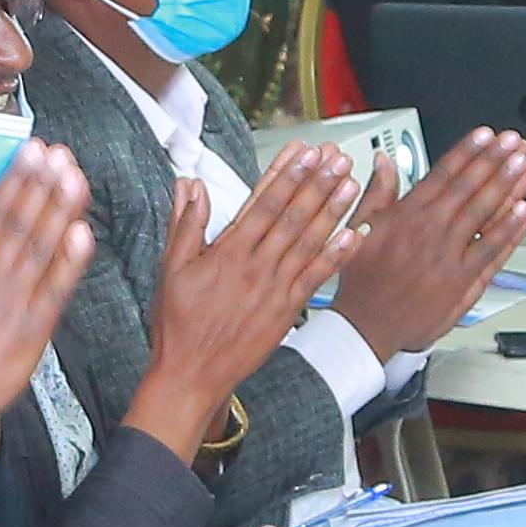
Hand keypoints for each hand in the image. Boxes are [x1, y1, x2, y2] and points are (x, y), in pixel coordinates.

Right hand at [0, 141, 95, 469]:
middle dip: (42, 186)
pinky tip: (84, 233)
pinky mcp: (35, 330)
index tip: (31, 152)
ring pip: (40, 251)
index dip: (15, 182)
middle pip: (20, 227)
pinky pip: (55, 291)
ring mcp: (15, 305)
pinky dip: (70, 263)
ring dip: (60, 213)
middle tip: (60, 153)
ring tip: (76, 178)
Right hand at [130, 144, 362, 455]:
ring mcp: (275, 289)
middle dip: (316, 183)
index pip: (263, 204)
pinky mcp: (287, 310)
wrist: (193, 375)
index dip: (286, 175)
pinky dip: (336, 256)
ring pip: (309, 242)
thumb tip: (189, 185)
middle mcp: (256, 266)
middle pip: (292, 217)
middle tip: (336, 157)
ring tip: (350, 182)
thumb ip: (186, 224)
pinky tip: (354, 234)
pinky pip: (316, 278)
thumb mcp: (171, 269)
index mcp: (228, 252)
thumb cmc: (179, 324)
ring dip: (332, 211)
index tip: (303, 152)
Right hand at [327, 126, 525, 360]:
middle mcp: (431, 231)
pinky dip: (509, 232)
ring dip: (507, 188)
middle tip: (513, 143)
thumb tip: (384, 160)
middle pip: (469, 188)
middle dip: (494, 161)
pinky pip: (492, 252)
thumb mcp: (360, 228)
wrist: (367, 326)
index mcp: (407, 215)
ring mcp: (450, 256)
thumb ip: (378, 191)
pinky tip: (523, 212)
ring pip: (484, 215)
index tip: (487, 135)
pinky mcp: (463, 282)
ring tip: (524, 166)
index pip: (444, 174)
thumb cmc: (364, 280)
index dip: (468, 151)